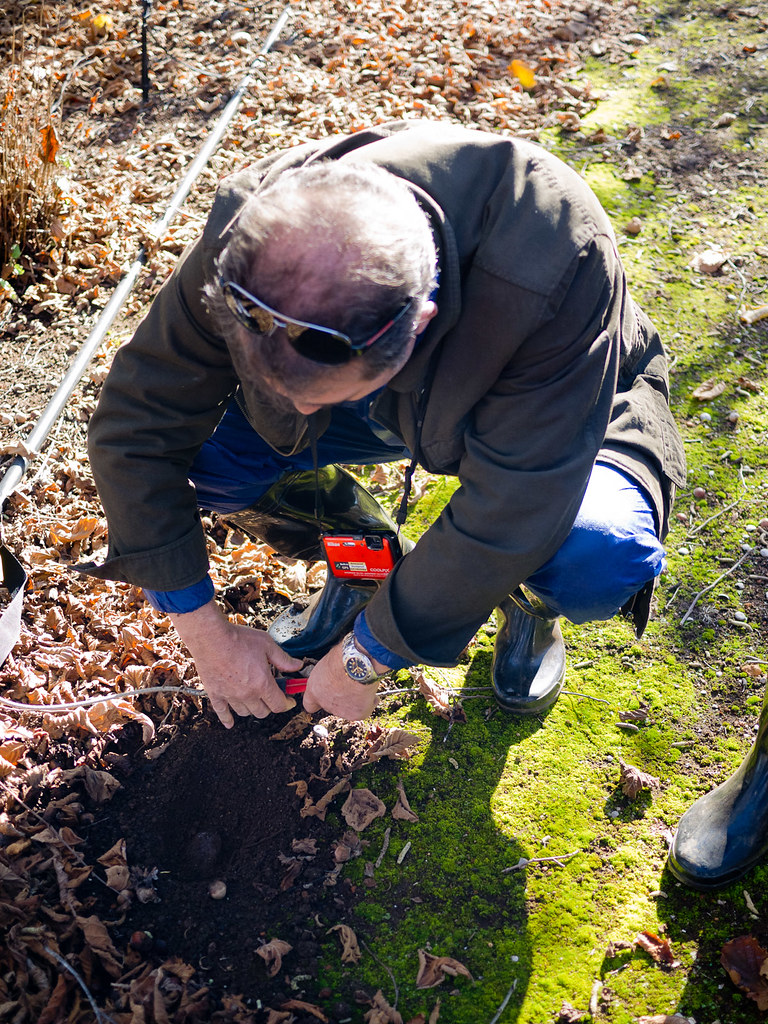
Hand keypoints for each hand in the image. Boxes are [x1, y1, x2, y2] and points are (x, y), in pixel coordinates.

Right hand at [170, 600, 302, 727]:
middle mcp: (247, 694)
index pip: (278, 705)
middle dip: (270, 706)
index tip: (289, 700)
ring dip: (252, 709)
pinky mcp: (215, 694)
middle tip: (271, 696)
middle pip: (262, 712)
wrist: (211, 637)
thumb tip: (298, 666)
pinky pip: (222, 713)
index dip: (287, 704)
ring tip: (254, 700)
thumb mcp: (267, 645)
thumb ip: (283, 659)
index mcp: (262, 684)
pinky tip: (230, 723)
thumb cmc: (239, 639)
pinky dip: (227, 719)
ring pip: (245, 713)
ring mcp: (230, 696)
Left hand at [303, 641, 387, 720]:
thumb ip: (327, 674)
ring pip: (348, 708)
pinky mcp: (356, 714)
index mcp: (314, 690)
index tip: (325, 694)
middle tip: (348, 683)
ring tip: (361, 683)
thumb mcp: (327, 663)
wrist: (358, 663)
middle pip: (331, 705)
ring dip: (354, 698)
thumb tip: (333, 672)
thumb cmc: (343, 657)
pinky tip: (370, 691)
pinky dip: (369, 701)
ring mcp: (341, 711)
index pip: (309, 704)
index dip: (318, 701)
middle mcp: (325, 703)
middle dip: (339, 696)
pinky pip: (364, 709)